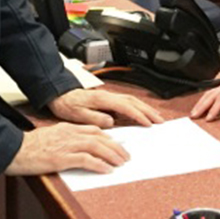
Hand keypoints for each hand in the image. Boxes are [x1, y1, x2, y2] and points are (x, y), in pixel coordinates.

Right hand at [5, 122, 128, 174]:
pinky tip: (106, 169)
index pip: (94, 129)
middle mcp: (69, 134)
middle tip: (125, 155)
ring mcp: (66, 145)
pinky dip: (98, 164)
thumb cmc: (30, 146)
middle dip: (115, 146)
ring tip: (121, 162)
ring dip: (112, 154)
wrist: (15, 149)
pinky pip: (85, 160)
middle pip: (99, 137)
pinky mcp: (61, 158)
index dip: (108, 137)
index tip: (117, 144)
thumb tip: (79, 145)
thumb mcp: (51, 135)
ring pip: (96, 146)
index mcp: (67, 127)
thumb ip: (66, 137)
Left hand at [48, 88, 163, 127]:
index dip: (138, 115)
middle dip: (148, 111)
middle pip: (133, 101)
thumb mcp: (78, 115)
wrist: (59, 94)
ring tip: (156, 117)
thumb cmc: (67, 105)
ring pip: (132, 101)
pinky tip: (141, 114)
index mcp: (102, 99)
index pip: (126, 107)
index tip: (148, 124)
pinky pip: (127, 103)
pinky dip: (137, 107)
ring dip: (145, 108)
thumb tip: (111, 122)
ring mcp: (109, 97)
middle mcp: (108, 96)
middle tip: (160, 121)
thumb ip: (95, 118)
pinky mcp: (107, 100)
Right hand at [190, 76, 219, 121]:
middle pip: (212, 94)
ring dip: (201, 103)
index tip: (209, 117)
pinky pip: (212, 94)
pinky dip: (204, 101)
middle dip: (202, 105)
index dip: (215, 108)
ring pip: (210, 93)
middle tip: (195, 115)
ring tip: (194, 113)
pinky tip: (200, 107)